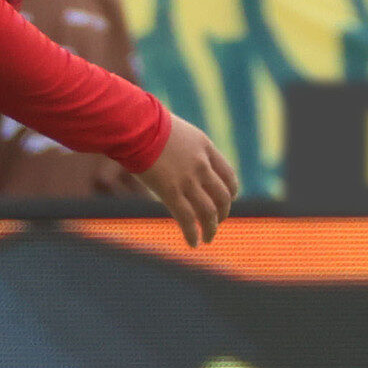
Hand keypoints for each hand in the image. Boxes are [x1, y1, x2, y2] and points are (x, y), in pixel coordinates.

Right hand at [135, 118, 238, 246]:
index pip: (228, 175)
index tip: (227, 200)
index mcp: (205, 148)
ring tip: (208, 238)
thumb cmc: (148, 124)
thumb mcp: (177, 131)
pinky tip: (193, 243)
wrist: (136, 125)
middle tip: (217, 222)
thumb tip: (177, 155)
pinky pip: (187, 219)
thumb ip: (184, 147)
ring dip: (210, 228)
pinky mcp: (170, 192)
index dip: (231, 191)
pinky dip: (192, 234)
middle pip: (222, 196)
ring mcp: (187, 180)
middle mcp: (201, 166)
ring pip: (208, 212)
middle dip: (222, 213)